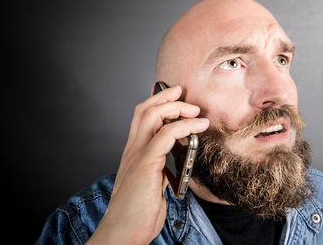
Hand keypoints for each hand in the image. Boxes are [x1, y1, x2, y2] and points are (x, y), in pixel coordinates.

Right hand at [87, 85, 208, 244]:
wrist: (123, 230)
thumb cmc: (137, 211)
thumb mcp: (151, 185)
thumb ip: (159, 171)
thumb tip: (172, 166)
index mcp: (134, 153)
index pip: (141, 118)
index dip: (156, 102)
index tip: (174, 95)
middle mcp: (133, 149)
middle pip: (144, 110)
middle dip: (165, 97)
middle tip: (182, 92)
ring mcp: (137, 155)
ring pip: (152, 116)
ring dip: (177, 108)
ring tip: (195, 110)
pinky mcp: (146, 164)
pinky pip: (166, 135)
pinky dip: (184, 126)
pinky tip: (199, 126)